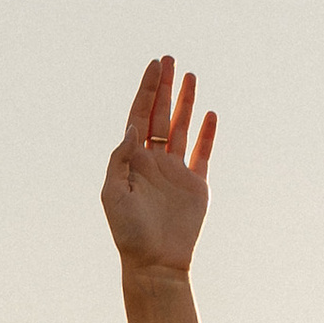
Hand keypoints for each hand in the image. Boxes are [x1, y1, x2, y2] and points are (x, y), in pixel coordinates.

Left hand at [101, 54, 214, 274]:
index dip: (146, 91)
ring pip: (181, 127)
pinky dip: (207, 134)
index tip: (153, 66)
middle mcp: (154, 162)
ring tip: (190, 76)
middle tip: (169, 59)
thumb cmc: (128, 232)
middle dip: (164, 87)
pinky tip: (210, 114)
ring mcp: (176, 172)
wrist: (155, 262)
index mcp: (133, 161)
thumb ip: (120, 158)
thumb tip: (133, 128)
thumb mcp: (113, 193)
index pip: (139, 116)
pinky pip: (202, 153)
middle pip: (159, 115)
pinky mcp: (196, 185)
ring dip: (185, 102)